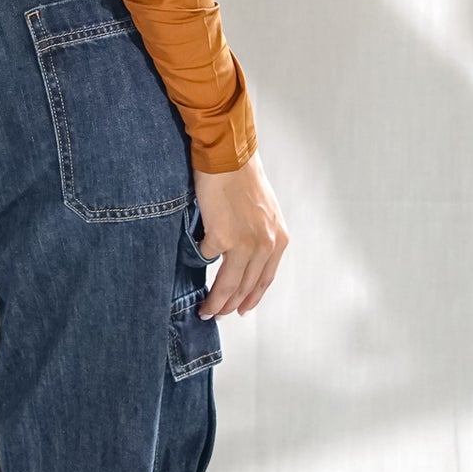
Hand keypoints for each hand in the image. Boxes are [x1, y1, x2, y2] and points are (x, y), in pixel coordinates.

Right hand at [191, 149, 288, 319]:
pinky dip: (199, 257)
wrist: (229, 157)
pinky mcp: (222, 237)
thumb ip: (258, 237)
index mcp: (279, 240)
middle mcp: (266, 245)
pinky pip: (207, 255)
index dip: (251, 298)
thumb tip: (242, 257)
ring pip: (228, 284)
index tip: (241, 310)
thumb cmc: (243, 177)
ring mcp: (245, 244)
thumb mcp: (264, 212)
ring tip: (205, 308)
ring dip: (215, 300)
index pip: (265, 279)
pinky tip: (194, 258)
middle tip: (217, 314)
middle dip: (230, 305)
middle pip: (246, 286)